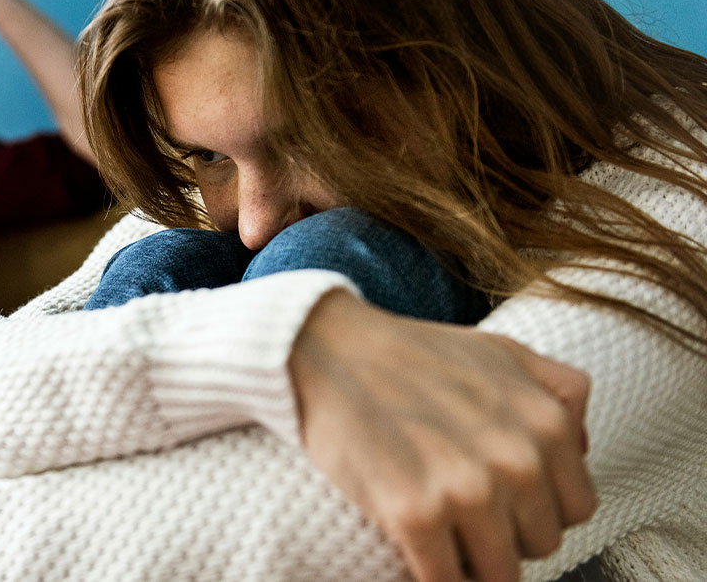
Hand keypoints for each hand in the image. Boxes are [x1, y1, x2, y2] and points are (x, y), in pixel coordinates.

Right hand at [290, 290, 595, 581]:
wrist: (327, 348)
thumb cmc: (410, 352)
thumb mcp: (502, 351)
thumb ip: (560, 390)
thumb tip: (581, 446)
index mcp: (546, 424)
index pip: (575, 508)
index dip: (537, 506)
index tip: (503, 500)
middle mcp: (517, 460)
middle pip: (538, 544)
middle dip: (505, 533)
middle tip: (463, 510)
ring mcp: (466, 490)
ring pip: (499, 574)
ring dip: (470, 561)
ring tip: (441, 533)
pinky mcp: (415, 515)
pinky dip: (434, 577)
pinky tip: (417, 552)